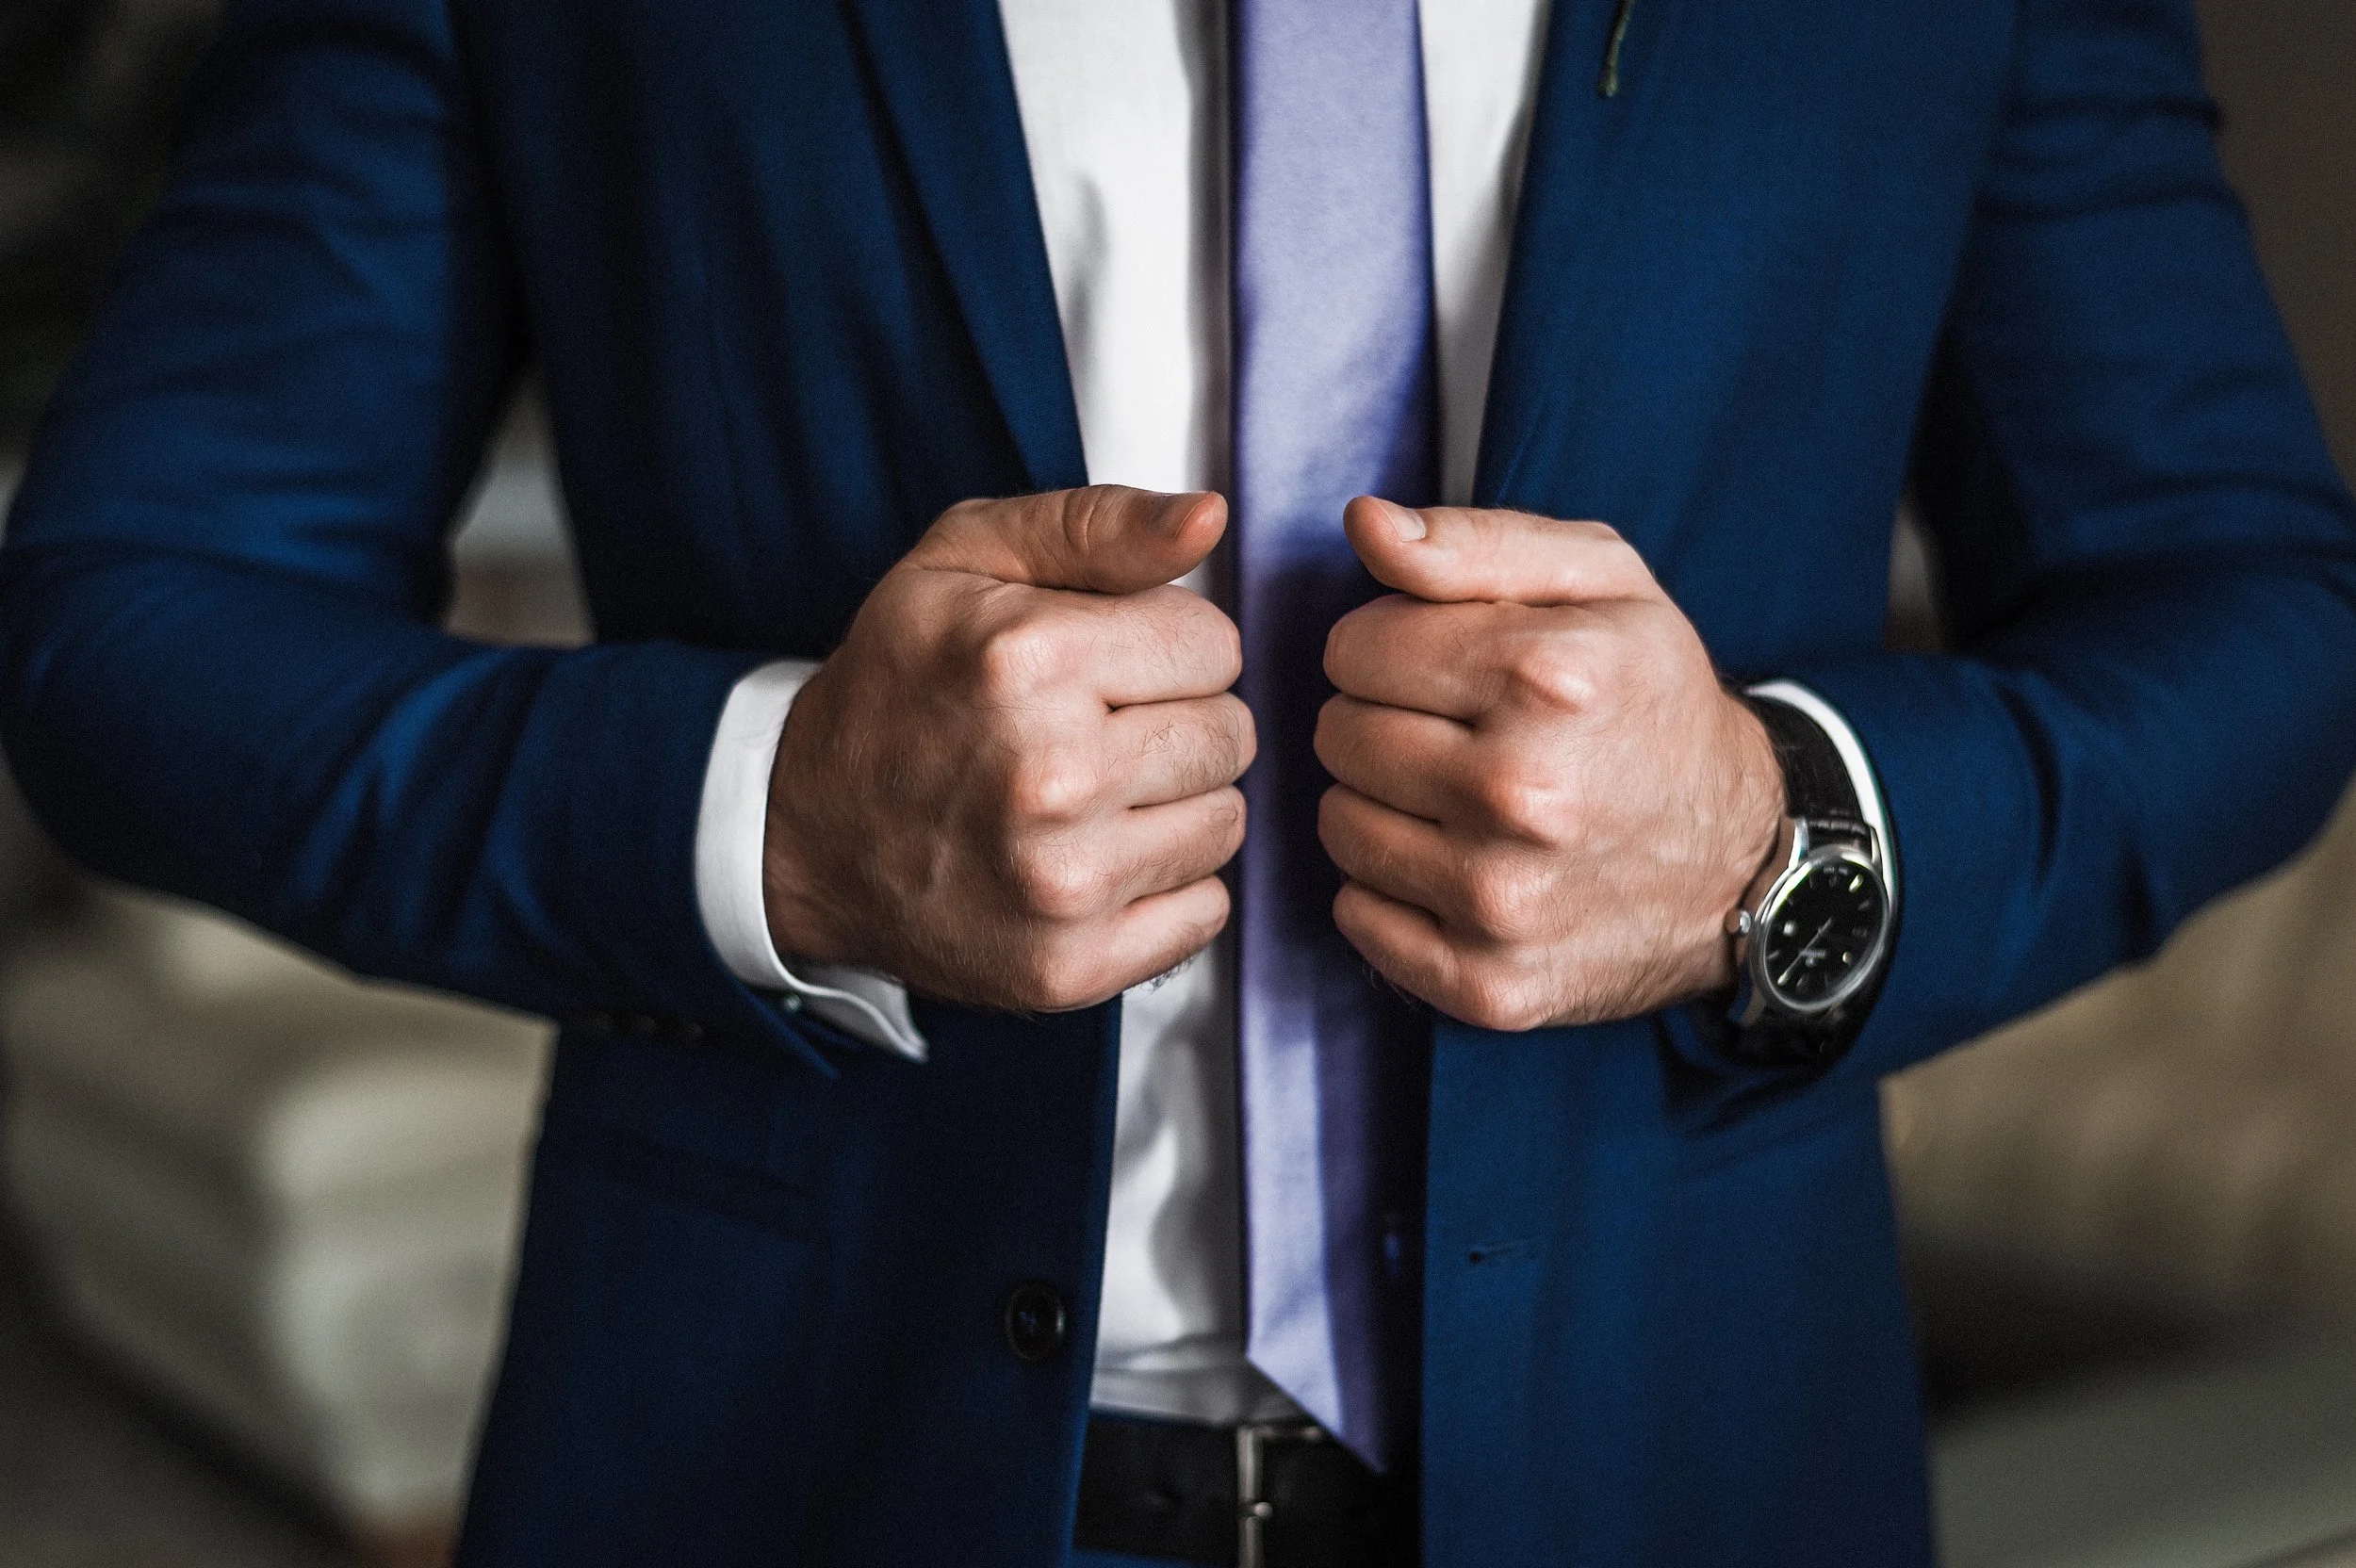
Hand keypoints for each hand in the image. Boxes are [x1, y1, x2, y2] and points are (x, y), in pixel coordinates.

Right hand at [763, 486, 1251, 1012]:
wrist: (800, 833)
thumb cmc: (896, 685)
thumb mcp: (969, 559)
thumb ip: (1100, 524)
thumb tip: (1210, 517)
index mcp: (1029, 660)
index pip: (1215, 645)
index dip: (1167, 646)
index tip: (1107, 664)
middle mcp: (1050, 776)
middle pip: (1230, 735)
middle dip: (1177, 722)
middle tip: (1098, 731)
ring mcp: (1061, 883)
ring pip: (1225, 823)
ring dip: (1175, 805)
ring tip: (1093, 795)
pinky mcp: (1070, 965)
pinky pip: (1206, 912)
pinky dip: (1165, 887)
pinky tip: (1095, 858)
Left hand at [1314, 498, 1782, 1031]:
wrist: (1748, 860)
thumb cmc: (1657, 703)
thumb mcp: (1602, 583)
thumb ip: (1472, 543)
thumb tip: (1364, 523)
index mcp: (1547, 678)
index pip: (1352, 649)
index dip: (1387, 649)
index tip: (1441, 668)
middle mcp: (1523, 792)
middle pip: (1338, 736)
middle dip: (1381, 722)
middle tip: (1451, 733)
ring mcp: (1503, 898)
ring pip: (1339, 826)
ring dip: (1379, 805)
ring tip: (1453, 797)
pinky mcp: (1489, 981)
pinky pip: (1358, 917)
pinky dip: (1389, 891)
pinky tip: (1453, 864)